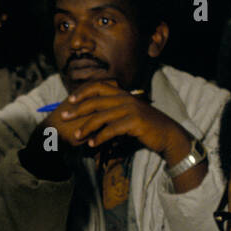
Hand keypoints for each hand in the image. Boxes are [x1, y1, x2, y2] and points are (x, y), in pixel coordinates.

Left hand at [57, 80, 191, 162]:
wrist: (167, 134)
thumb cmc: (145, 127)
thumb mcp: (128, 115)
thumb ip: (113, 112)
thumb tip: (93, 117)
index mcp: (123, 94)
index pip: (99, 86)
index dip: (83, 92)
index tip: (69, 100)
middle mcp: (126, 98)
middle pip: (96, 101)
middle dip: (78, 109)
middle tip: (63, 117)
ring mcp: (131, 109)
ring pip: (102, 116)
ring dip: (86, 127)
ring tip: (76, 136)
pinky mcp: (135, 121)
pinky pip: (112, 129)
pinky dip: (100, 137)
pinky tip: (92, 144)